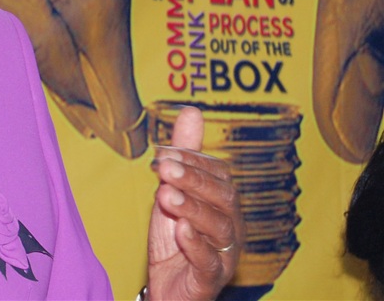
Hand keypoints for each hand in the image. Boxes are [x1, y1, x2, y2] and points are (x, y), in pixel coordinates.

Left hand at [147, 107, 242, 300]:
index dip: (193, 162)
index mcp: (224, 202)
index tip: (165, 152)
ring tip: (167, 195)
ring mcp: (223, 255)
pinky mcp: (209, 279)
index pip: (217, 175)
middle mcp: (231, 227)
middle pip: (223, 199)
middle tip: (164, 167)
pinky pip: (209, 263)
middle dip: (194, 180)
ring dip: (193, 208)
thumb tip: (192, 110)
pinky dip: (197, 246)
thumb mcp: (175, 190)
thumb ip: (185, 154)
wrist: (168, 286)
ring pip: (218, 228)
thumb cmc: (176, 235)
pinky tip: (181, 230)